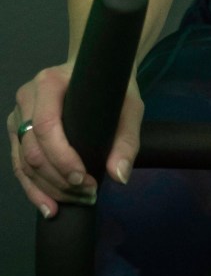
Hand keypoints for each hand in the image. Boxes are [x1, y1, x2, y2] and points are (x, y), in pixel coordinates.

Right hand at [8, 64, 143, 218]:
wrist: (98, 70)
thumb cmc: (112, 85)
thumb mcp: (129, 105)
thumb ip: (127, 139)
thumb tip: (119, 175)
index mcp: (49, 83)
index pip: (45, 126)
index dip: (61, 159)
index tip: (84, 179)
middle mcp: (27, 98)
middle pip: (32, 149)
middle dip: (58, 179)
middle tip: (87, 193)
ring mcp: (18, 115)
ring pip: (23, 162)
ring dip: (48, 189)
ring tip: (76, 201)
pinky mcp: (16, 132)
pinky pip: (20, 166)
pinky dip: (34, 189)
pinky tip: (50, 206)